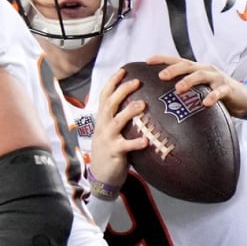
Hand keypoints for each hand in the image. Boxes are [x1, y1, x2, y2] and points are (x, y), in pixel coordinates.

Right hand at [87, 66, 148, 186]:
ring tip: (142, 105)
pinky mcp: (114, 153)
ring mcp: (107, 139)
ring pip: (116, 122)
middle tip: (137, 82)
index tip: (123, 70)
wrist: (101, 175)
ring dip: (129, 112)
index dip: (112, 82)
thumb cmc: (110, 150)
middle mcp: (103, 126)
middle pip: (110, 104)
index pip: (104, 96)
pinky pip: (125, 146)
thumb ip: (119, 117)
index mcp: (102, 119)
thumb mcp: (110, 131)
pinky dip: (135, 143)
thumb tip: (138, 102)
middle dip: (122, 91)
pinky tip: (146, 140)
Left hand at [146, 55, 246, 115]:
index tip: (147, 61)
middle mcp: (205, 70)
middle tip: (161, 76)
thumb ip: (184, 92)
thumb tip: (160, 101)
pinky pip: (219, 91)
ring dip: (189, 81)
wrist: (241, 98)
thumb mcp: (198, 90)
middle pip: (187, 65)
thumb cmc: (215, 94)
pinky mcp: (227, 89)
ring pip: (201, 75)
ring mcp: (216, 78)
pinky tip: (206, 103)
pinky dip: (213, 96)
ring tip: (179, 89)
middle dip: (173, 69)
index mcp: (196, 69)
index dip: (162, 59)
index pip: (177, 61)